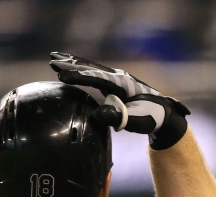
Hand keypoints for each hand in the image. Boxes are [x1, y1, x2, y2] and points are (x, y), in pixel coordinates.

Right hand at [48, 52, 189, 148]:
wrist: (163, 113)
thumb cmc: (150, 118)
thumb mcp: (137, 121)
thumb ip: (120, 117)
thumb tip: (99, 114)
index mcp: (123, 85)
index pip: (97, 78)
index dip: (79, 76)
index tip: (61, 76)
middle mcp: (119, 77)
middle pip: (92, 68)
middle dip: (72, 65)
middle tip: (51, 61)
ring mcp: (117, 78)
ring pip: (92, 67)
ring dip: (74, 62)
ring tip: (54, 57)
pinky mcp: (115, 82)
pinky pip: (95, 72)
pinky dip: (81, 67)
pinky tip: (70, 65)